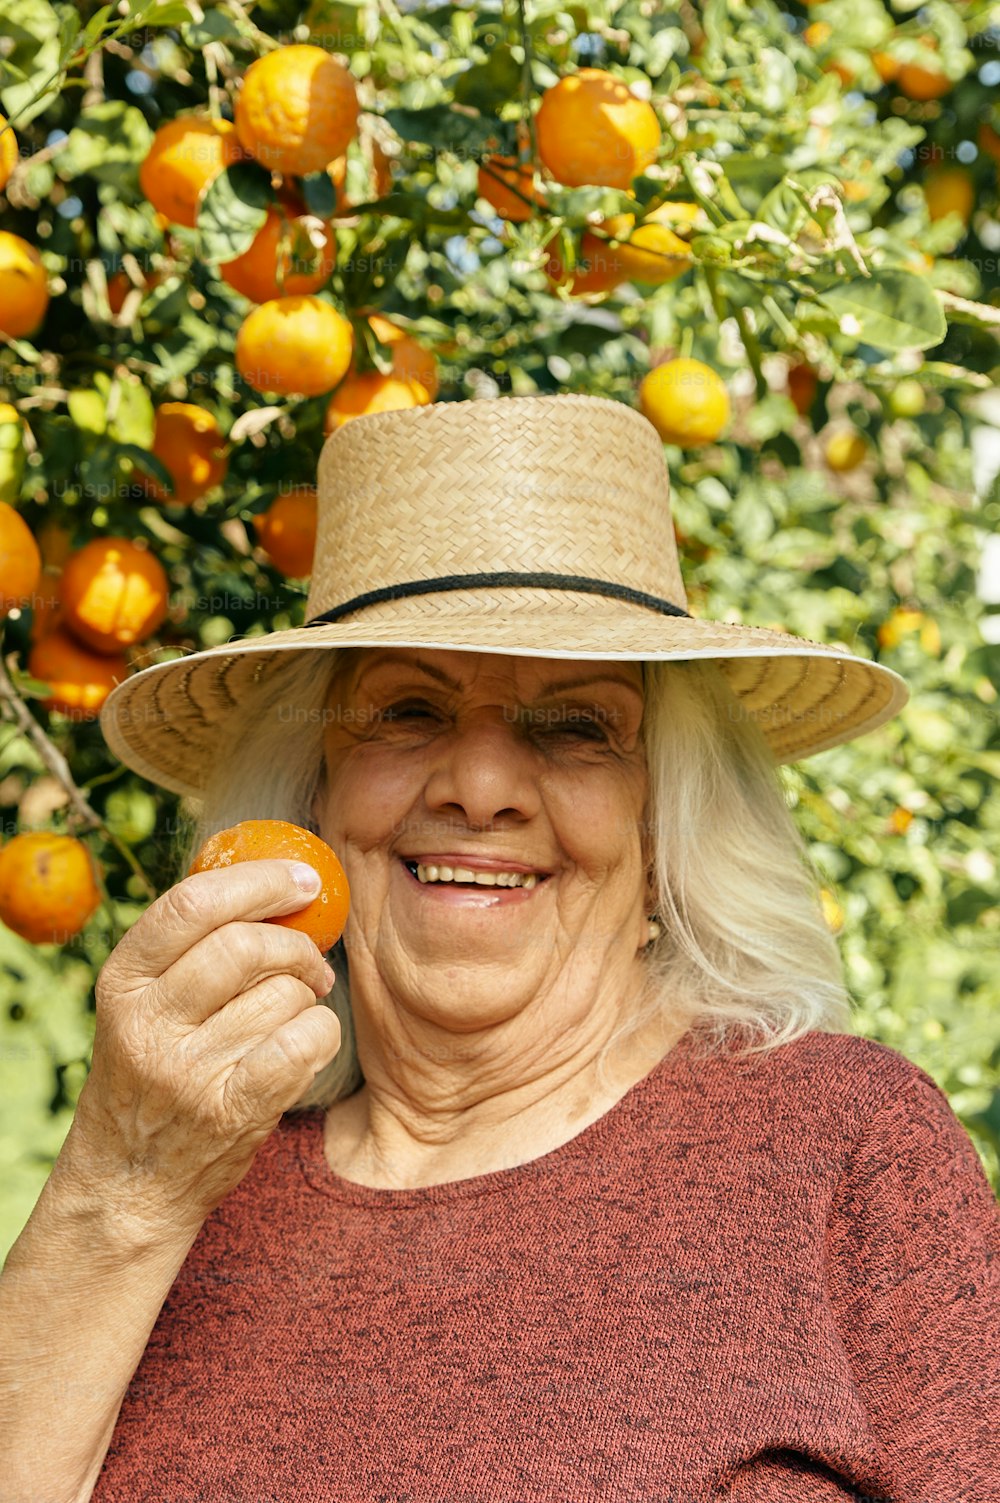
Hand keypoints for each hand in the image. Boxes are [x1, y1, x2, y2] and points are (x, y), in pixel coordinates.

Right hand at [65, 860, 341, 1240]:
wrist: (131, 1184)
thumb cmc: (153, 1075)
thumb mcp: (145, 1006)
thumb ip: (192, 948)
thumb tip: (281, 885)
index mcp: (123, 981)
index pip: (192, 904)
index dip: (258, 881)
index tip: (304, 880)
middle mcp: (147, 1023)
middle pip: (245, 946)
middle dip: (297, 946)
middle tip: (312, 964)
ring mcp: (186, 1070)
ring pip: (284, 995)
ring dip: (306, 1000)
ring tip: (289, 1019)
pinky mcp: (229, 1110)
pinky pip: (303, 1041)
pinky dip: (321, 1033)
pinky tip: (308, 1043)